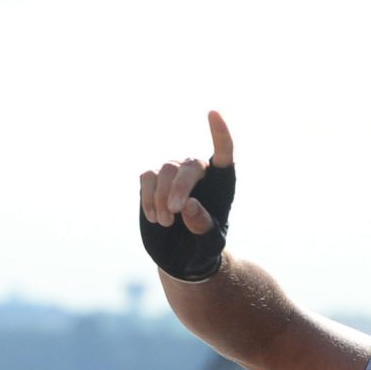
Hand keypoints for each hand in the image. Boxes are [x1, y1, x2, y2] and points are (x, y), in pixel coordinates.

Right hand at [139, 111, 235, 279]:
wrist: (180, 256)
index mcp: (221, 183)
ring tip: (166, 223)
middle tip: (175, 212)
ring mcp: (173, 173)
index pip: (223, 152)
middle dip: (179, 188)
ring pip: (165, 172)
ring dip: (162, 199)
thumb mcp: (209, 244)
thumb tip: (188, 206)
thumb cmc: (202, 248)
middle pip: (188, 166)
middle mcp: (198, 171)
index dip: (219, 134)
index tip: (213, 114)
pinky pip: (147, 178)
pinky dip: (148, 198)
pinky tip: (154, 217)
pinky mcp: (152, 179)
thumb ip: (203, 227)